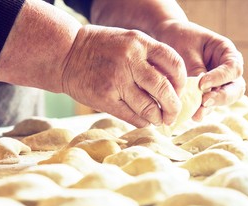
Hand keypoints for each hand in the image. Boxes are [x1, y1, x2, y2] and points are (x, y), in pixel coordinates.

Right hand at [61, 25, 186, 126]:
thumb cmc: (101, 49)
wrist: (66, 54)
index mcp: (140, 43)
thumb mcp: (128, 40)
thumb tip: (172, 85)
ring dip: (158, 118)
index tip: (178, 91)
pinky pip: (132, 117)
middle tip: (173, 115)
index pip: (174, 63)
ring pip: (149, 108)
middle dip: (173, 107)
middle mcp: (130, 60)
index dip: (181, 82)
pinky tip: (144, 120)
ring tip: (159, 119)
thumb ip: (149, 57)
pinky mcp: (105, 98)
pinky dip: (143, 122)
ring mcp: (117, 81)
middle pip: (164, 90)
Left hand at [154, 20, 245, 120]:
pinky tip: (192, 116)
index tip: (202, 83)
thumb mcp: (187, 50)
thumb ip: (196, 69)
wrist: (168, 39)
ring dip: (211, 107)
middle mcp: (227, 70)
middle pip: (235, 88)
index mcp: (227, 53)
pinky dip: (201, 110)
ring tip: (197, 114)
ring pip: (224, 99)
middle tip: (205, 101)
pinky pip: (208, 104)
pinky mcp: (207, 94)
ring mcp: (219, 84)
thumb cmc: (180, 39)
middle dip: (221, 97)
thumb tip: (201, 91)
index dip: (220, 78)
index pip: (233, 68)